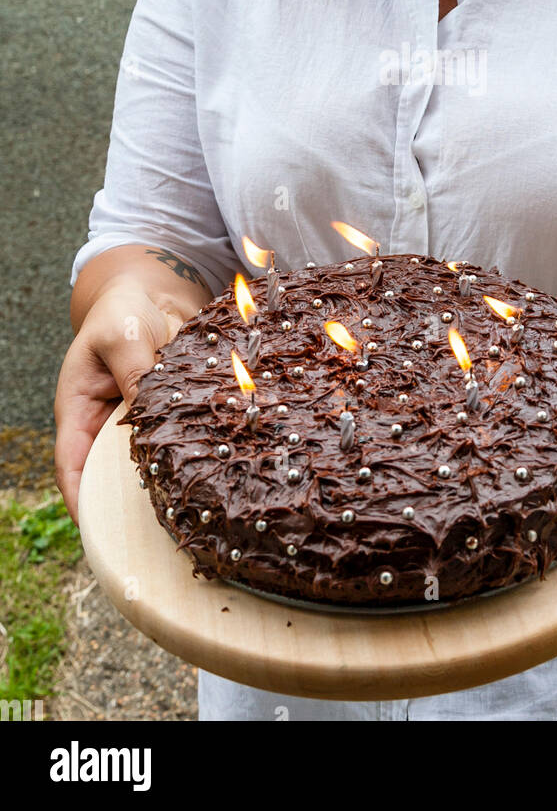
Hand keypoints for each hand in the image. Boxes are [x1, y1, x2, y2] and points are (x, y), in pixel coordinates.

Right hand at [55, 282, 186, 525]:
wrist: (152, 296)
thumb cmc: (122, 312)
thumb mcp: (122, 336)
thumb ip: (134, 372)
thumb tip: (151, 413)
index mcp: (80, 410)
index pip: (71, 464)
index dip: (80, 498)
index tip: (94, 528)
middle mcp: (107, 424)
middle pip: (112, 472)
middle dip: (128, 499)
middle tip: (154, 525)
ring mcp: (139, 421)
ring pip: (148, 459)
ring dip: (166, 477)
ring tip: (188, 504)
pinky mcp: (169, 414)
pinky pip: (178, 438)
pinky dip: (193, 450)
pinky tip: (216, 465)